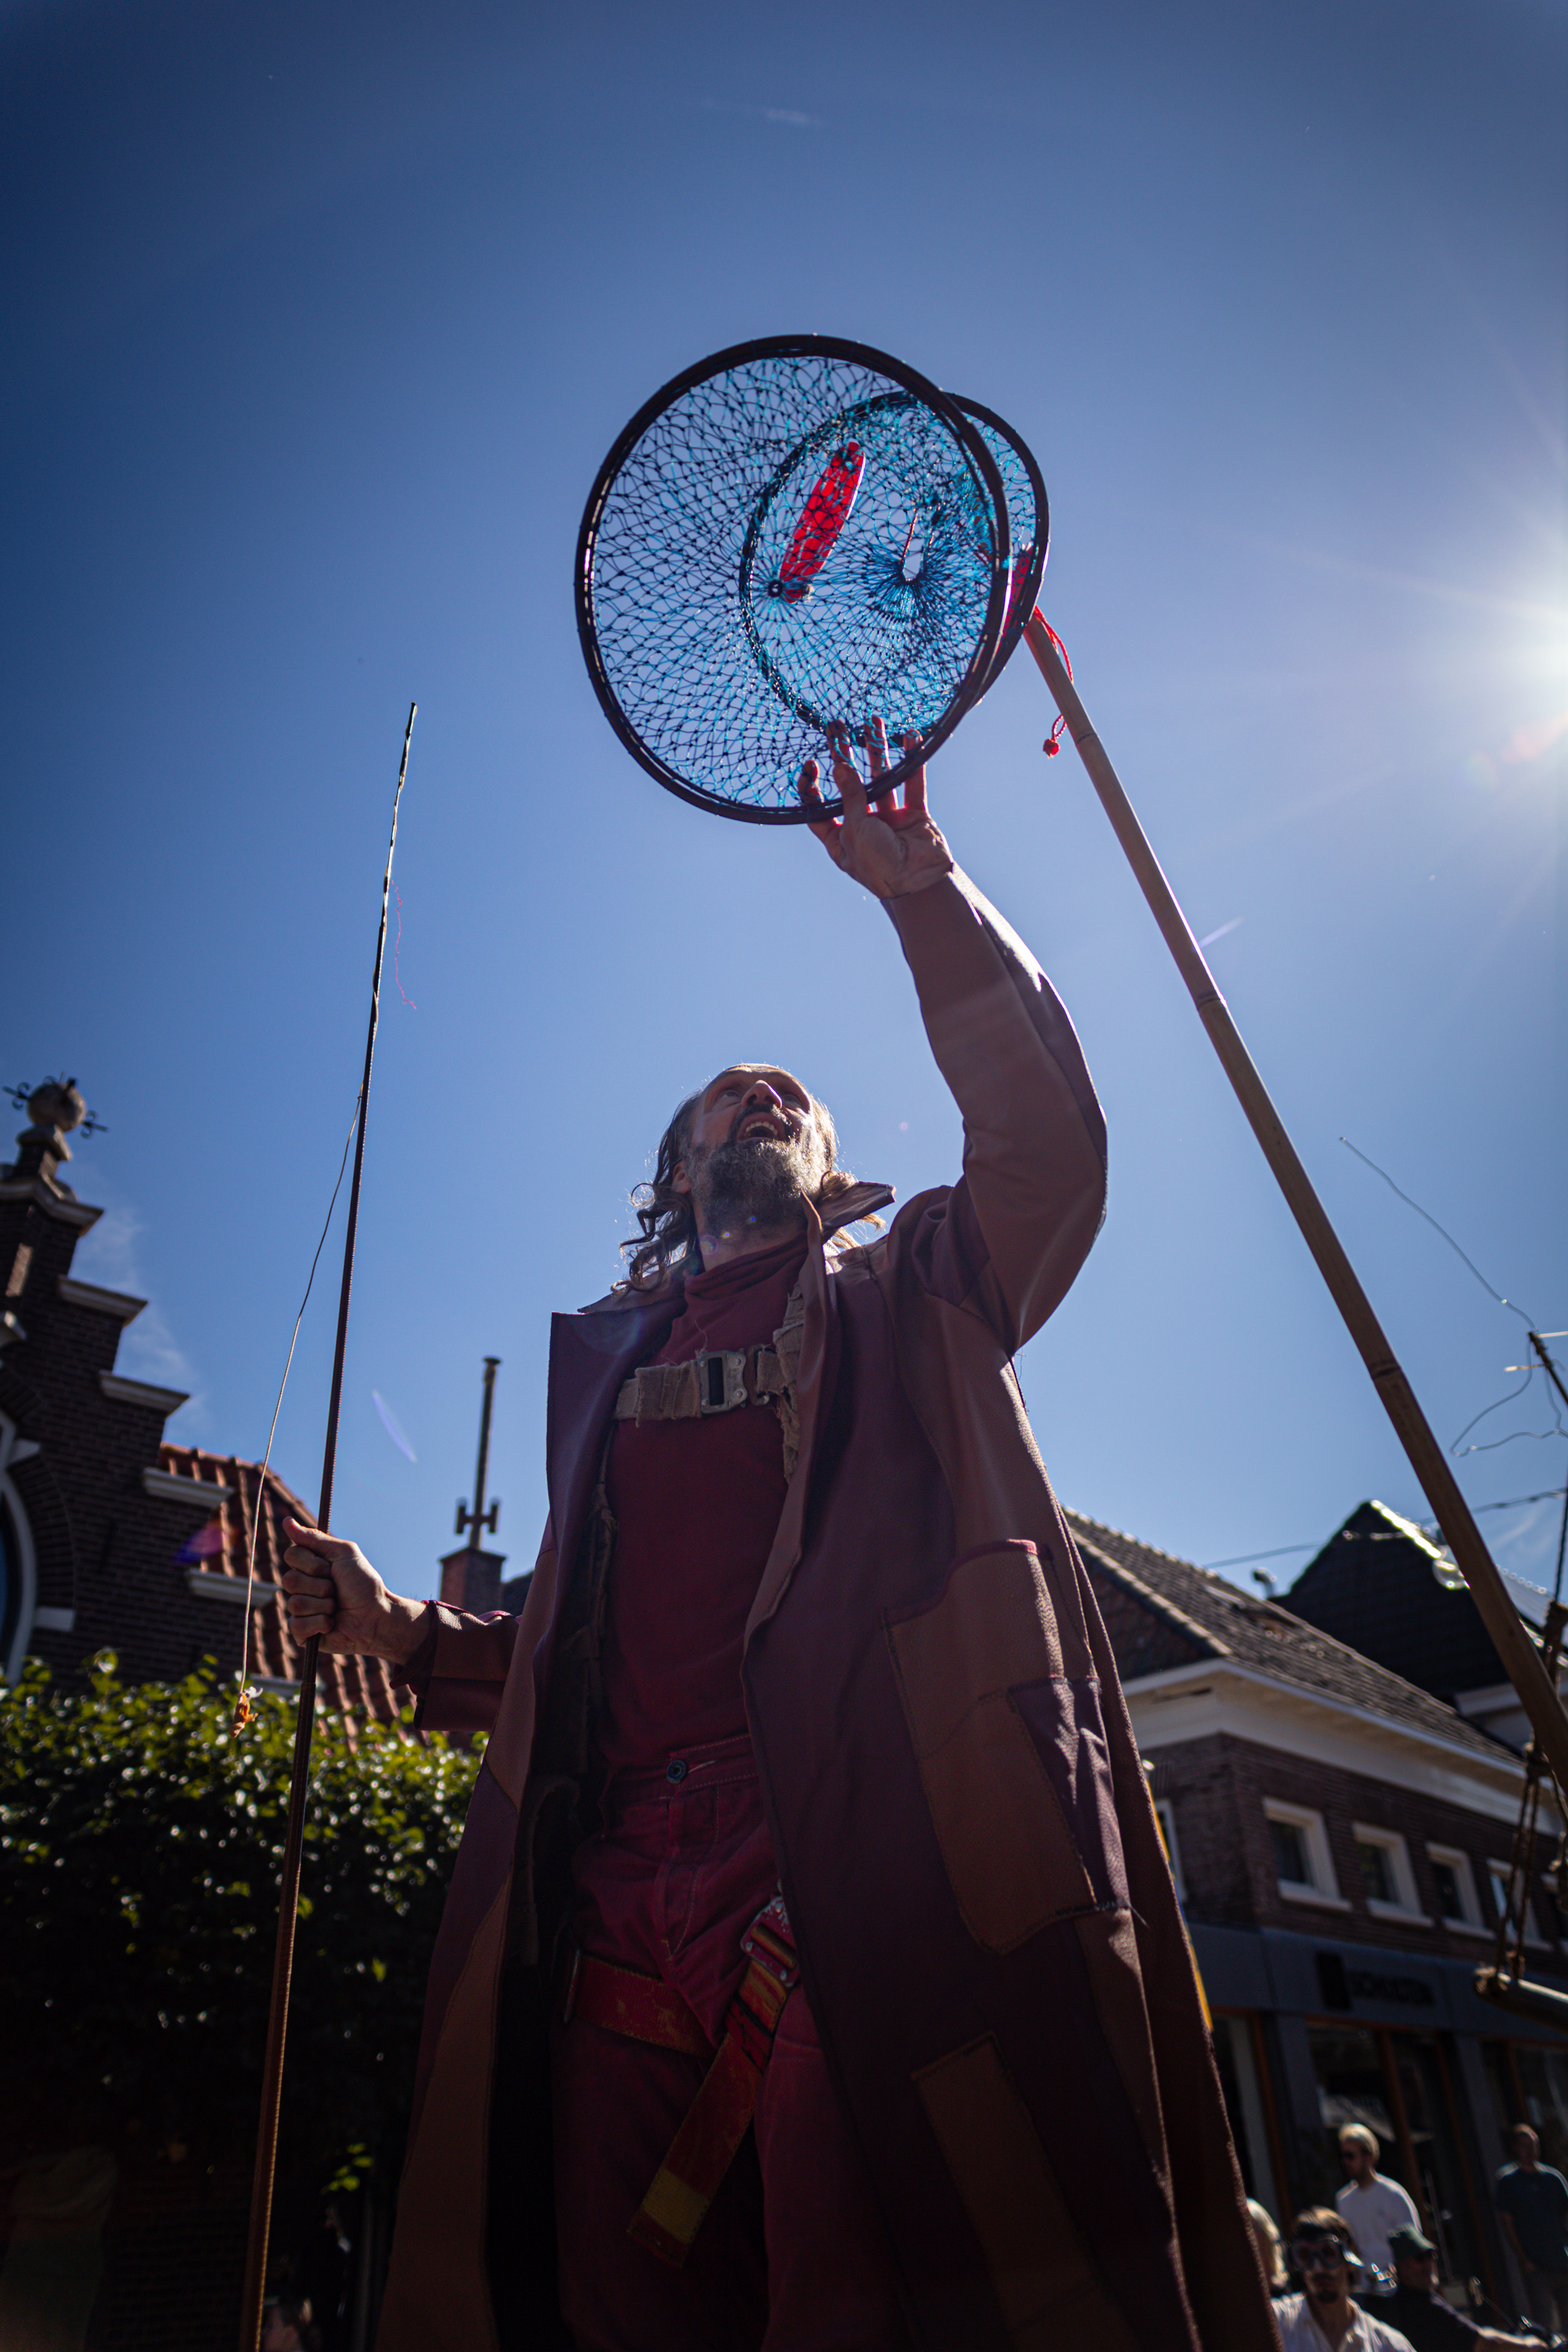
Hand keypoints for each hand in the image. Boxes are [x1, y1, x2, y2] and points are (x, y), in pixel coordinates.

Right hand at [279, 1517, 425, 1661]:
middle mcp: (303, 1586)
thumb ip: (314, 1538)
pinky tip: (331, 1624)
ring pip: (294, 1603)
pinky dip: (319, 1623)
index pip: (291, 1555)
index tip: (331, 1568)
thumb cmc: (364, 1584)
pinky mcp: (302, 1633)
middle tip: (336, 1590)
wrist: (376, 1617)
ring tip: (336, 1608)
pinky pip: (296, 1625)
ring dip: (322, 1605)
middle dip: (320, 1586)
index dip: (312, 1563)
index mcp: (310, 1566)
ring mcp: (301, 1609)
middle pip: (289, 1580)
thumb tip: (287, 1521)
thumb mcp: (344, 1554)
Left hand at [799, 718, 953, 899]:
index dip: (811, 786)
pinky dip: (913, 763)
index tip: (811, 763)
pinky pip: (912, 784)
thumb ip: (850, 796)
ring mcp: (889, 820)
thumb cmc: (879, 866)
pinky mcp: (914, 816)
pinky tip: (911, 740)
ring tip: (872, 722)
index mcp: (840, 838)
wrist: (919, 883)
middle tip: (837, 728)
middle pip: (850, 785)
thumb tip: (841, 766)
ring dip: (878, 751)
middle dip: (843, 756)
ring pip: (881, 778)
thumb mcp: (855, 829)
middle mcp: (863, 826)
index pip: (819, 808)